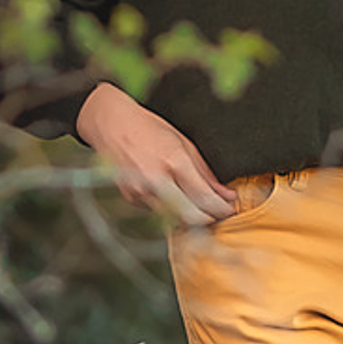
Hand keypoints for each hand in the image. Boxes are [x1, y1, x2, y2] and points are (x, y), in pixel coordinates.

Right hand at [76, 83, 235, 225]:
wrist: (112, 124)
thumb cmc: (148, 128)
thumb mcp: (183, 142)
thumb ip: (205, 172)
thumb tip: (226, 194)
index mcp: (173, 161)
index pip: (204, 197)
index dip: (221, 209)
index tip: (230, 210)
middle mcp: (156, 179)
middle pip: (191, 216)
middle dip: (209, 219)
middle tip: (219, 215)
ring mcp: (141, 191)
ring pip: (174, 218)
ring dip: (191, 216)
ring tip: (200, 207)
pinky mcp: (131, 198)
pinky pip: (158, 211)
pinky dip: (170, 208)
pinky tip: (173, 195)